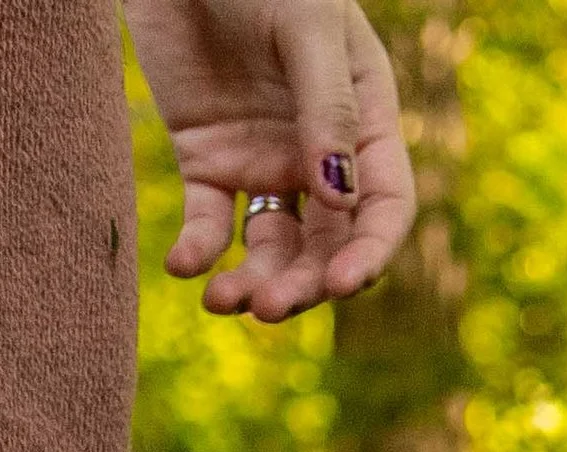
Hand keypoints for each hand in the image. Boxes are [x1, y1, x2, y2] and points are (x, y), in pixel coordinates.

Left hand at [126, 0, 414, 321]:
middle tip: (267, 308)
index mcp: (363, 121)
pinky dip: (198, 251)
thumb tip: (342, 201)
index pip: (382, 207)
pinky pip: (209, 223)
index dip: (368, 254)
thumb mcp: (306, 28)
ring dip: (252, 284)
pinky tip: (184, 267)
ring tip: (222, 302)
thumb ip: (327, 109)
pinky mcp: (208, 160)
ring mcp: (263, 161)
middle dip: (302, 285)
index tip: (340, 286)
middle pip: (326, 245)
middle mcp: (317, 153)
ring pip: (270, 248)